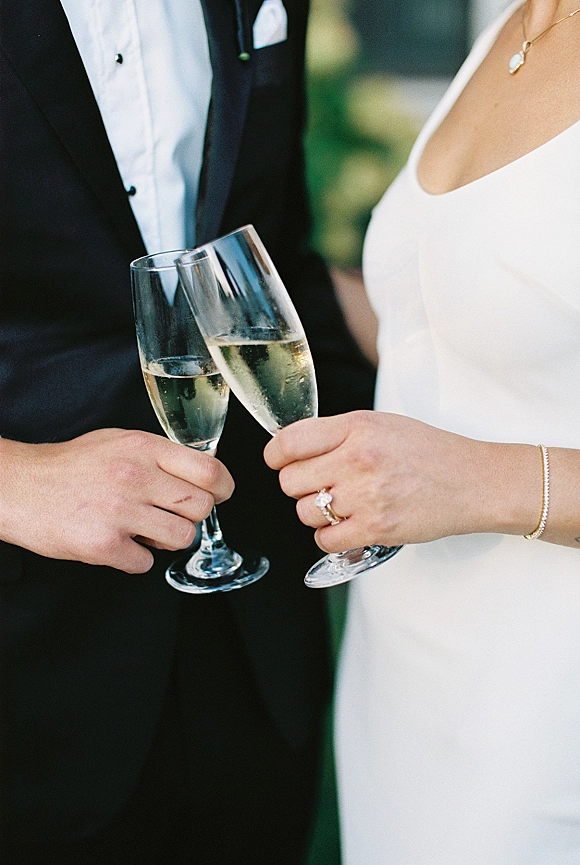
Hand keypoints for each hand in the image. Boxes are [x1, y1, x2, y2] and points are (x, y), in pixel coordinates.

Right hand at [0, 429, 233, 572]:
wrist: (18, 487)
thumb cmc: (70, 466)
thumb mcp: (119, 442)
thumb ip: (159, 455)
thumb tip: (202, 473)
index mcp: (143, 448)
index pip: (210, 470)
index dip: (223, 488)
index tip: (220, 494)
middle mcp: (135, 477)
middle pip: (202, 507)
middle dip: (191, 515)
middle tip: (169, 514)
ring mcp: (119, 512)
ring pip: (182, 538)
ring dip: (167, 540)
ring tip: (142, 529)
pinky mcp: (103, 544)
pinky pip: (146, 563)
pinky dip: (135, 559)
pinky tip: (118, 543)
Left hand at [264, 411, 539, 551]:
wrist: (474, 482)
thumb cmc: (430, 452)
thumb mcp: (382, 425)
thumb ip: (339, 433)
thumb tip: (293, 448)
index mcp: (357, 427)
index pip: (289, 441)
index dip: (275, 455)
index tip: (278, 460)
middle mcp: (359, 459)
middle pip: (290, 481)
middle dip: (300, 485)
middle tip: (321, 484)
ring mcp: (367, 496)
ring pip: (305, 512)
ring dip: (317, 512)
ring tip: (342, 504)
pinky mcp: (377, 528)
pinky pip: (325, 540)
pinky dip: (331, 536)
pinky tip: (349, 524)